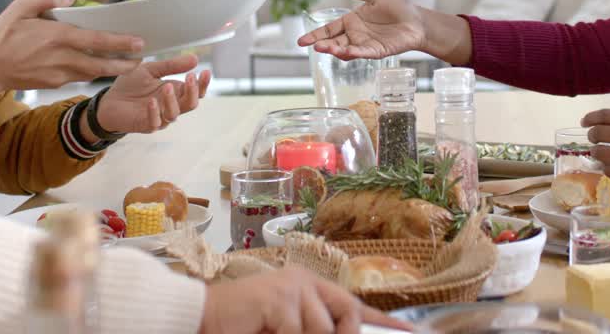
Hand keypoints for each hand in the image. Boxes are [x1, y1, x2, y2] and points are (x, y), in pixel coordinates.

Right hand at [0, 0, 143, 104]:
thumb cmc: (2, 37)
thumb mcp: (19, 9)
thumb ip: (46, 1)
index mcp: (57, 37)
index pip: (97, 40)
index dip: (121, 43)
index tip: (139, 42)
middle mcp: (62, 58)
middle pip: (102, 64)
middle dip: (125, 64)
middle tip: (142, 59)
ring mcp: (59, 74)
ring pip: (93, 73)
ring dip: (111, 69)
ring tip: (126, 62)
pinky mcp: (54, 84)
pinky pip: (79, 77)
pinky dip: (91, 71)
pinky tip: (98, 65)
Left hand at [94, 54, 209, 133]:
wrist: (109, 100)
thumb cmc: (131, 86)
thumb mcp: (150, 69)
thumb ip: (171, 65)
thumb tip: (195, 58)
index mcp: (175, 92)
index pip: (195, 91)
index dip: (202, 83)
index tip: (204, 71)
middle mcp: (171, 106)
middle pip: (191, 104)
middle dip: (193, 91)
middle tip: (190, 77)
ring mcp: (160, 117)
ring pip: (174, 114)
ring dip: (172, 100)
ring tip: (166, 87)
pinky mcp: (146, 125)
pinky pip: (155, 122)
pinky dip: (154, 112)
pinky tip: (151, 101)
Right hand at [199, 266, 411, 333]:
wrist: (199, 319)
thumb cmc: (241, 329)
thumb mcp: (285, 332)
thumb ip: (310, 333)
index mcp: (307, 288)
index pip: (353, 306)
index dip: (384, 322)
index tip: (410, 333)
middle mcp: (304, 281)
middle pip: (347, 317)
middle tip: (297, 333)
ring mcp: (293, 287)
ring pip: (322, 331)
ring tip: (270, 332)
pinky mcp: (279, 298)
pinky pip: (298, 333)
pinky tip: (264, 333)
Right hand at [297, 0, 426, 59]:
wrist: (418, 20)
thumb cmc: (399, 6)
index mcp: (352, 21)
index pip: (329, 29)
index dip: (315, 35)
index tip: (301, 41)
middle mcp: (356, 35)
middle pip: (334, 42)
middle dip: (323, 44)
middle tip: (313, 46)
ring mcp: (365, 44)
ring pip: (346, 50)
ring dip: (335, 50)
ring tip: (326, 49)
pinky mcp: (377, 51)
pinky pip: (363, 53)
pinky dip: (354, 54)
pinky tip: (346, 53)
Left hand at [582, 109, 609, 194]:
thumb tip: (597, 124)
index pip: (605, 115)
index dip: (590, 118)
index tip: (584, 122)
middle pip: (597, 133)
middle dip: (592, 137)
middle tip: (595, 140)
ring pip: (599, 153)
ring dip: (597, 154)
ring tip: (604, 155)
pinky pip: (608, 170)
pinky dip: (608, 169)